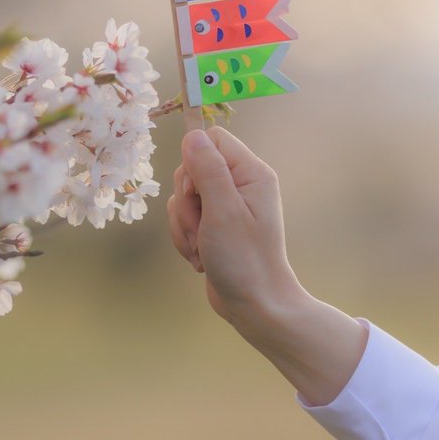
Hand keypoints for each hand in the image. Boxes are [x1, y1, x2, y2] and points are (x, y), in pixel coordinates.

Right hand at [167, 127, 367, 405]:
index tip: (195, 192)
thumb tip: (192, 134)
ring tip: (201, 249)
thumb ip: (207, 170)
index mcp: (251, 173)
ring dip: (183, 226)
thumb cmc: (244, 259)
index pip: (211, 140)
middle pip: (191, 169)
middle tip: (201, 229)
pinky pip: (185, 219)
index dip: (193, 163)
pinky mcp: (214, 226)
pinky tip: (200, 259)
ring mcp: (227, 206)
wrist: (255, 305)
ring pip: (184, 197)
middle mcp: (240, 185)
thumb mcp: (223, 211)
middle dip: (185, 203)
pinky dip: (186, 239)